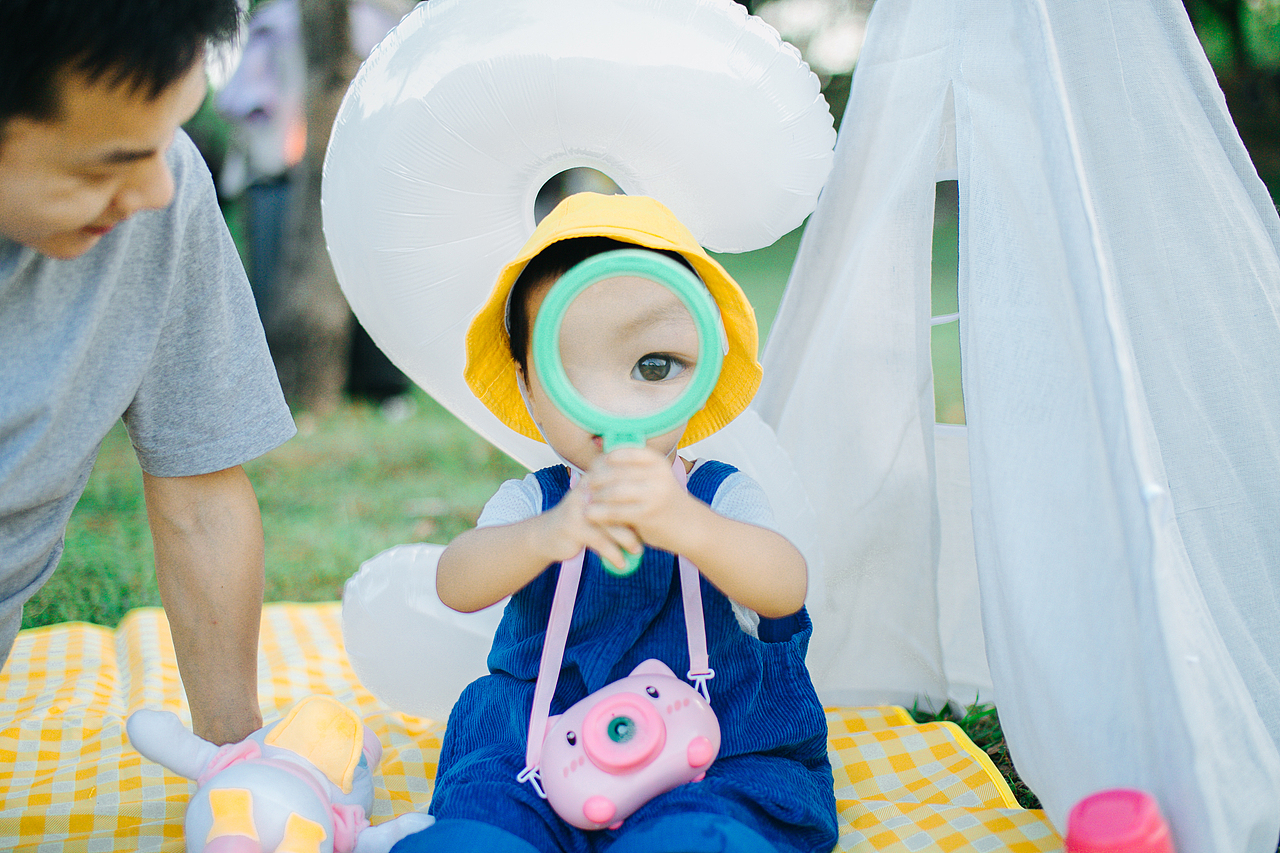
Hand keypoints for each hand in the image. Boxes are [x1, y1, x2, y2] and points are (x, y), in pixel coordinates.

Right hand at [540, 475, 643, 571]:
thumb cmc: (580, 521)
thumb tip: (650, 509)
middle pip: (620, 502)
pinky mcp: (574, 528)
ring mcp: (579, 508)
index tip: (652, 514)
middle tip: (650, 534)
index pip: (622, 482)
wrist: (547, 535)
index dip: (638, 496)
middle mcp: (587, 490)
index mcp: (595, 480)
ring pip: (612, 524)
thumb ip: (618, 503)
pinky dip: (613, 554)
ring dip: (628, 540)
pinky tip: (621, 563)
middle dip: (637, 520)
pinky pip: (600, 542)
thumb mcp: (597, 506)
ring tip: (638, 551)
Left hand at [580, 446, 694, 555]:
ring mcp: (653, 494)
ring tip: (584, 499)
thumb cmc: (663, 500)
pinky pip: (615, 511)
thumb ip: (632, 469)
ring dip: (595, 496)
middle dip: (595, 479)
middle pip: (614, 472)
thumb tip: (599, 451)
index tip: (593, 468)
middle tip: (583, 484)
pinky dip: (599, 512)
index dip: (603, 460)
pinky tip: (589, 514)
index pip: (622, 453)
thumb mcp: (654, 478)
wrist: (688, 526)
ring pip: (612, 492)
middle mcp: (657, 474)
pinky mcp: (646, 514)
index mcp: (656, 461)